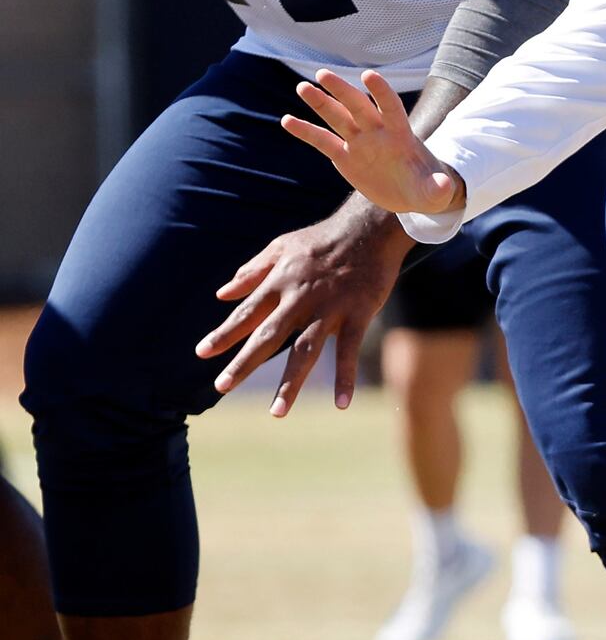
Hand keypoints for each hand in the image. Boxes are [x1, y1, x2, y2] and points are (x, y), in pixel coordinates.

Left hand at [196, 195, 410, 414]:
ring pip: (306, 350)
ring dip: (290, 382)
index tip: (202, 353)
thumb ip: (252, 272)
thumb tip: (222, 294)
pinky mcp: (358, 313)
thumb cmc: (323, 239)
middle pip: (268, 336)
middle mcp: (300, 297)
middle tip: (222, 388)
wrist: (369, 227)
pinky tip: (341, 404)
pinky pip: (349, 350)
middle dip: (244, 363)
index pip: (246, 312)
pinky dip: (345, 378)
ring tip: (277, 412)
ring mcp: (330, 308)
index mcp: (280, 282)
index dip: (224, 333)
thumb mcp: (281, 247)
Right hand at [280, 69, 464, 217]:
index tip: (369, 75)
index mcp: (401, 135)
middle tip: (323, 74)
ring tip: (303, 87)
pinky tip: (287, 120)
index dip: (382, 93)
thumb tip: (447, 188)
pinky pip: (323, 141)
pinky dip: (306, 131)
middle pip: (358, 107)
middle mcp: (378, 133)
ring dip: (320, 103)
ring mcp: (360, 143)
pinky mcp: (345, 156)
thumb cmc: (427, 188)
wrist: (412, 193)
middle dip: (342, 91)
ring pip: (337, 118)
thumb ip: (439, 189)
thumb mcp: (436, 192)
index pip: (391, 108)